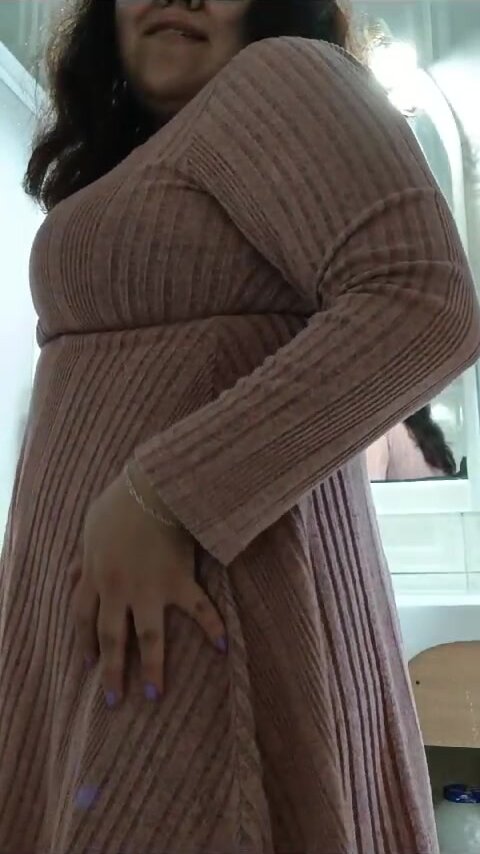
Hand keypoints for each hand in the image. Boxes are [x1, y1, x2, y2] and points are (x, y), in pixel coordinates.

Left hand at [72, 464, 225, 706]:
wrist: (153, 488)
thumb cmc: (120, 502)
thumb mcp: (91, 527)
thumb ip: (82, 556)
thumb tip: (71, 573)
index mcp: (95, 574)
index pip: (83, 618)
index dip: (85, 643)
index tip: (89, 664)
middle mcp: (119, 589)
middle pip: (111, 637)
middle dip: (112, 671)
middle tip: (114, 700)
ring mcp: (150, 588)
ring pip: (149, 636)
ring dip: (153, 667)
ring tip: (156, 693)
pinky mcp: (180, 580)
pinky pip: (198, 608)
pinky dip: (212, 627)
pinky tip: (222, 647)